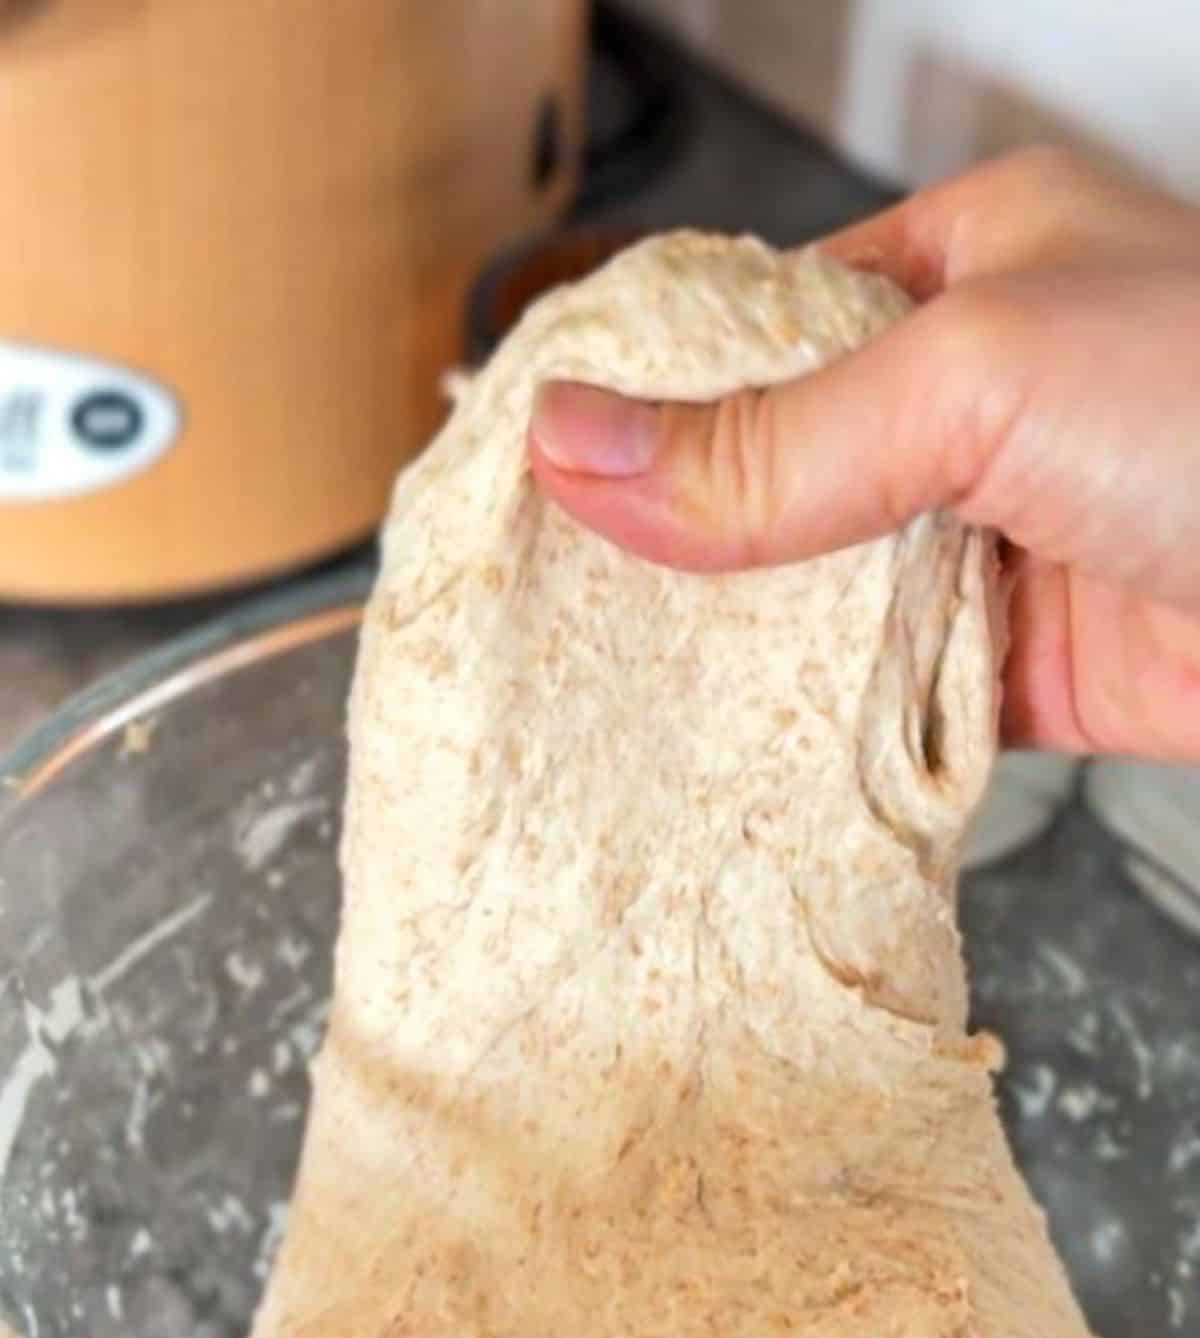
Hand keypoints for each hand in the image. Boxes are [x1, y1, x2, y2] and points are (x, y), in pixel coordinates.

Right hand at [530, 148, 1199, 760]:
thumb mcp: (977, 380)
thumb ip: (773, 438)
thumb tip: (579, 448)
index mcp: (968, 267)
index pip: (759, 324)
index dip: (648, 393)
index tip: (543, 464)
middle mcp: (980, 401)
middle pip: (782, 469)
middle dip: (683, 536)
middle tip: (556, 598)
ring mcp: (998, 537)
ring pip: (824, 594)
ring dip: (744, 644)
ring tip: (609, 684)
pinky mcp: (1021, 667)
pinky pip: (890, 699)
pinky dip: (824, 729)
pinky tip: (735, 749)